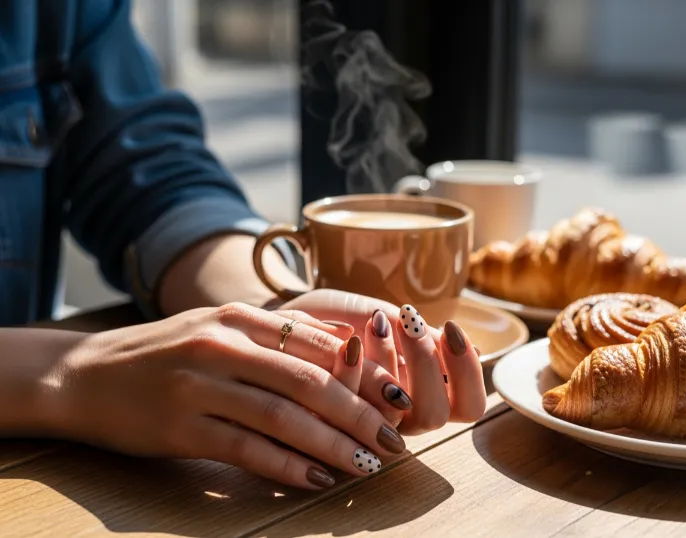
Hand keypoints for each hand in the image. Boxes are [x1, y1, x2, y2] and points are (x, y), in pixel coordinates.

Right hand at [38, 303, 408, 489]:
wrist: (83, 375)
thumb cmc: (164, 353)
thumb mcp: (219, 327)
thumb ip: (277, 335)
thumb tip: (344, 347)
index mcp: (239, 318)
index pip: (318, 345)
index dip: (364, 375)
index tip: (395, 399)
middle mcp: (222, 345)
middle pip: (309, 382)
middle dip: (359, 413)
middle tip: (394, 439)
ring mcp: (199, 386)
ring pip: (284, 418)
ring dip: (333, 445)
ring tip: (368, 464)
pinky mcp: (180, 428)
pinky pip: (247, 450)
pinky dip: (287, 466)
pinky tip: (317, 479)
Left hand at [279, 290, 486, 433]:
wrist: (274, 326)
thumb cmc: (330, 319)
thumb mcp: (373, 313)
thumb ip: (409, 331)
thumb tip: (458, 342)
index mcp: (421, 393)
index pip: (468, 404)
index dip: (468, 373)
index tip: (451, 329)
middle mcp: (397, 419)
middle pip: (436, 415)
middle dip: (428, 364)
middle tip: (409, 321)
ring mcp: (363, 428)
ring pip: (394, 419)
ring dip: (392, 366)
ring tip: (378, 322)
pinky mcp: (327, 430)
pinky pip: (349, 413)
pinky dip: (354, 372)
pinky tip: (351, 339)